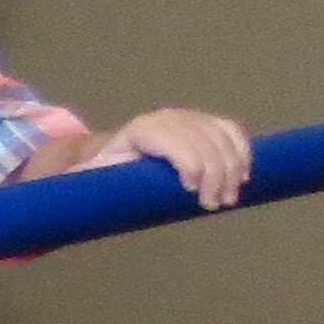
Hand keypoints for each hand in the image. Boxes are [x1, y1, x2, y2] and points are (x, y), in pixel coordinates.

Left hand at [87, 108, 252, 207]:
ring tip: (228, 198)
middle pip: (203, 142)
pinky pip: (232, 131)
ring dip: (233, 169)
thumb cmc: (105, 172)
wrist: (117, 155)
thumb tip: (80, 195)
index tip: (192, 193)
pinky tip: (243, 177)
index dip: (188, 164)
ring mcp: (188, 118)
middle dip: (215, 175)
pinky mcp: (204, 123)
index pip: (172, 141)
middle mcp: (166, 119)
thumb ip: (88, 184)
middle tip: (214, 205)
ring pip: (222, 137)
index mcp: (140, 131)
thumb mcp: (92, 177)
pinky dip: (242, 153)